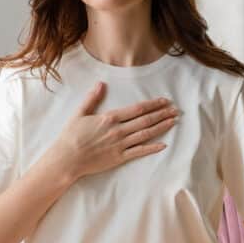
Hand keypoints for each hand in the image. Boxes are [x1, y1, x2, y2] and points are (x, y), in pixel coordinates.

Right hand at [48, 82, 179, 180]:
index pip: (137, 109)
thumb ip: (92, 98)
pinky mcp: (119, 158)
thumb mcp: (80, 113)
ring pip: (146, 134)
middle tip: (175, 110)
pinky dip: (152, 148)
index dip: (153, 104)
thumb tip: (101, 84)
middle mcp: (118, 130)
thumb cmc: (71, 136)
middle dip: (162, 114)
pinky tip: (163, 145)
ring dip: (161, 127)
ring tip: (173, 122)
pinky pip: (139, 152)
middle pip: (145, 120)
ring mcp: (120, 145)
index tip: (164, 101)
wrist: (67, 158)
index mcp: (110, 118)